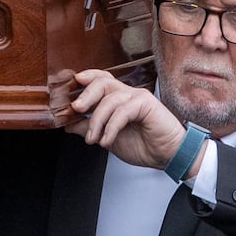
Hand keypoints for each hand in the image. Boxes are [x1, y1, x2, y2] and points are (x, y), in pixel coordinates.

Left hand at [65, 69, 190, 171]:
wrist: (167, 156)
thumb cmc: (144, 145)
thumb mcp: (107, 138)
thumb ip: (89, 128)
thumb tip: (68, 123)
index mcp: (119, 98)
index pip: (101, 80)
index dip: (86, 78)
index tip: (71, 84)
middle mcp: (128, 94)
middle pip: (102, 82)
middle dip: (86, 95)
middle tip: (76, 109)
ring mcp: (138, 97)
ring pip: (110, 99)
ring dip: (97, 121)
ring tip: (93, 139)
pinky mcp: (146, 104)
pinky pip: (122, 111)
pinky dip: (111, 127)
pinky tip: (107, 140)